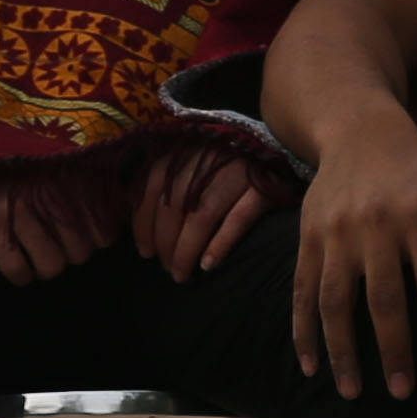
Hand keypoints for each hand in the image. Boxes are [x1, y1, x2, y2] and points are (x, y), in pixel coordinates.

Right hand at [0, 154, 126, 287]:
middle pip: (80, 253)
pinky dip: (20, 274)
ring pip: (53, 266)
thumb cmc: (18, 151)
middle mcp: (53, 194)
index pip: (105, 233)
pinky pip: (18, 270)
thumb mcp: (62, 156)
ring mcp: (21, 210)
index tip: (83, 235)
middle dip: (69, 253)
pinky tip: (16, 262)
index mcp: (76, 175)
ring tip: (35, 252)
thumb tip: (110, 225)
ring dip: (45, 265)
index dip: (95, 241)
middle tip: (55, 242)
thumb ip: (89, 183)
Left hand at [131, 136, 288, 279]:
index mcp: (185, 147)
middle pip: (175, 206)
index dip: (144, 224)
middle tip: (166, 268)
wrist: (278, 142)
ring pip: (202, 215)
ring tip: (181, 274)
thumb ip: (166, 179)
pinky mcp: (265, 186)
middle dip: (165, 243)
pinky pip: (239, 219)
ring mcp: (237, 171)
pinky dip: (221, 244)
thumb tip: (138, 218)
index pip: (152, 188)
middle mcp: (207, 158)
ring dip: (186, 250)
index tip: (145, 252)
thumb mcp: (192, 156)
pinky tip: (208, 265)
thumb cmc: (226, 158)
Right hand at [286, 122, 416, 396]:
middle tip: (403, 395)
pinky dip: (303, 332)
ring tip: (352, 394)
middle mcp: (375, 224)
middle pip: (384, 299)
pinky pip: (302, 292)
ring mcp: (336, 232)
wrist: (362, 133)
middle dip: (393, 352)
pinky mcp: (307, 237)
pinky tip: (311, 366)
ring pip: (335, 302)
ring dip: (342, 352)